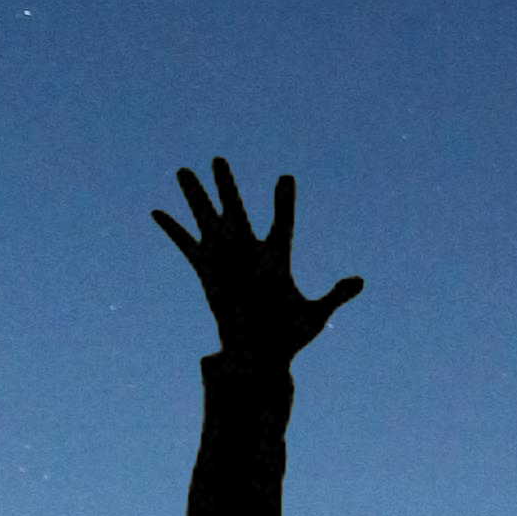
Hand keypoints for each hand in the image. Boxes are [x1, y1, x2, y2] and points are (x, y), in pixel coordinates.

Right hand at [156, 160, 361, 365]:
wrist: (259, 357)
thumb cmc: (288, 338)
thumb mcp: (316, 314)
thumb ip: (335, 295)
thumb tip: (359, 281)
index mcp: (277, 260)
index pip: (283, 222)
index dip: (284, 201)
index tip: (286, 178)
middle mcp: (249, 254)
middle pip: (238, 210)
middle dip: (226, 184)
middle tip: (217, 158)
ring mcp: (225, 262)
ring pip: (207, 220)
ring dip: (195, 196)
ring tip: (182, 170)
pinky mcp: (205, 274)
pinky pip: (186, 246)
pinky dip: (173, 230)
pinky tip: (157, 212)